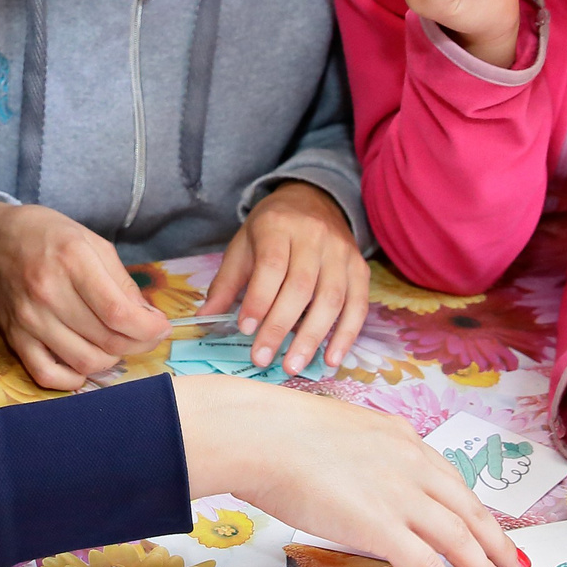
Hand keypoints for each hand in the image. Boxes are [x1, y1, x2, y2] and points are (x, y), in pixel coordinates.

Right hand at [0, 201, 169, 391]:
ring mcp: (29, 319)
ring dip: (111, 360)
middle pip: (107, 341)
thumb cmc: (45, 234)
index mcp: (72, 261)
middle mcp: (48, 293)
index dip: (149, 329)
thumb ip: (122, 281)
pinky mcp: (14, 338)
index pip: (119, 314)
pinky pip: (47, 375)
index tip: (160, 326)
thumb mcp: (91, 241)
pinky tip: (84, 365)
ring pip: (85, 362)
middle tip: (144, 335)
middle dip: (138, 343)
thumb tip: (147, 318)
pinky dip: (73, 380)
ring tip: (116, 344)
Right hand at [174, 375, 521, 566]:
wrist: (259, 435)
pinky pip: (427, 565)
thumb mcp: (339, 429)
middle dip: (495, 541)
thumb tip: (361, 473)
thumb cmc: (277, 431)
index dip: (473, 508)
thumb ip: (363, 452)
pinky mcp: (381, 526)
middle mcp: (411, 463)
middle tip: (513, 565)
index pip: (449, 479)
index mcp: (400, 438)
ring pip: (459, 537)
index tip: (486, 526)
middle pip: (468, 509)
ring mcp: (399, 495)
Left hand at [204, 181, 371, 373]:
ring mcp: (341, 252)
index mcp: (278, 226)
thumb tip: (206, 318)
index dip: (259, 300)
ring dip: (312, 338)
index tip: (245, 329)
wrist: (313, 200)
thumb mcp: (243, 245)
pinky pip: (358, 304)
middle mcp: (314, 236)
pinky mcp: (360, 267)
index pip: (271, 266)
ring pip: (331, 299)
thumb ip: (226, 283)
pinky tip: (331, 359)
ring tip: (293, 366)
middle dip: (280, 327)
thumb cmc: (272, 229)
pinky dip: (346, 335)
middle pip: (301, 287)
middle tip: (263, 358)